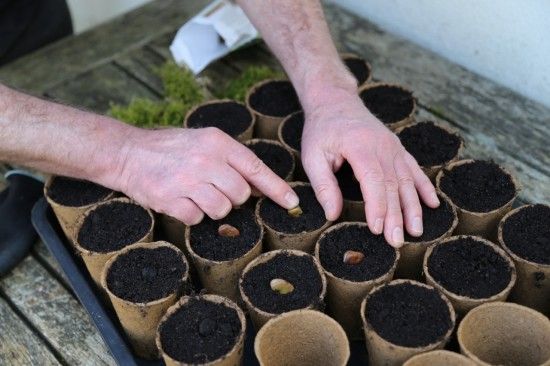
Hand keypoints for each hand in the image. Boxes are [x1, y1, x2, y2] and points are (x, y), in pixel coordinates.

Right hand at [111, 127, 298, 224]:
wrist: (128, 153)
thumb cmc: (170, 148)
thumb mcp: (204, 142)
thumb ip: (231, 160)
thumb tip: (259, 186)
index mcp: (217, 142)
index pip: (255, 167)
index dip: (276, 188)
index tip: (291, 202)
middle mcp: (205, 160)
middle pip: (241, 194)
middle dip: (233, 198)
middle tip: (214, 189)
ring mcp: (188, 180)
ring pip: (222, 210)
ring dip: (212, 208)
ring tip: (195, 193)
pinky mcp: (171, 200)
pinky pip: (197, 219)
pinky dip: (192, 215)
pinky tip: (180, 200)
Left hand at [301, 89, 439, 246]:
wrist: (336, 102)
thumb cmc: (321, 130)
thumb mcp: (313, 155)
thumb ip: (323, 185)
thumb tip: (332, 214)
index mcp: (360, 145)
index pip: (374, 180)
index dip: (377, 206)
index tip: (378, 229)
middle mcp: (382, 145)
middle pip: (393, 185)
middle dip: (397, 215)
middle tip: (397, 241)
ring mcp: (393, 146)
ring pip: (407, 180)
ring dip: (413, 207)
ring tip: (416, 231)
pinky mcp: (397, 148)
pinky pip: (414, 169)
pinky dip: (424, 187)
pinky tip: (432, 204)